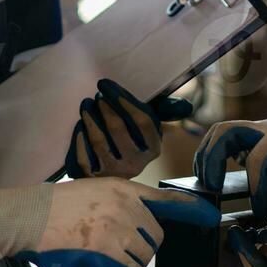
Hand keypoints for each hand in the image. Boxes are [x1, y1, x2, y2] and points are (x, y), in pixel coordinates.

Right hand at [0, 178, 217, 266]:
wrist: (31, 214)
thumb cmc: (55, 204)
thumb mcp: (93, 190)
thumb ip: (118, 203)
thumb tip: (134, 223)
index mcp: (122, 188)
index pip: (165, 197)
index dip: (189, 207)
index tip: (207, 213)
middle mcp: (125, 204)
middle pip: (155, 235)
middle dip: (145, 246)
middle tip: (125, 249)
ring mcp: (117, 225)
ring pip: (143, 254)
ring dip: (132, 261)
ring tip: (110, 257)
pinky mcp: (106, 246)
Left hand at [64, 78, 193, 178]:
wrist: (111, 175)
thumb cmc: (130, 140)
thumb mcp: (148, 128)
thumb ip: (164, 112)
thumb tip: (187, 107)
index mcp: (153, 149)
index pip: (143, 121)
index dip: (125, 101)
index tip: (108, 86)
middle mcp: (137, 164)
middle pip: (118, 128)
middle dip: (104, 107)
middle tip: (96, 95)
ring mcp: (115, 174)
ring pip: (99, 140)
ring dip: (90, 118)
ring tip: (86, 105)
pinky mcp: (95, 180)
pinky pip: (84, 156)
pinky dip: (80, 138)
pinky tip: (79, 125)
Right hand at [194, 120, 266, 220]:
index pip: (258, 156)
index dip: (256, 185)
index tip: (262, 209)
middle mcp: (266, 128)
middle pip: (226, 131)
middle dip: (212, 157)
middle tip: (210, 186)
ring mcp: (257, 133)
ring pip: (221, 134)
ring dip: (207, 156)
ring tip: (205, 183)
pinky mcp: (253, 143)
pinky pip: (226, 145)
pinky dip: (214, 159)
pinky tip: (215, 180)